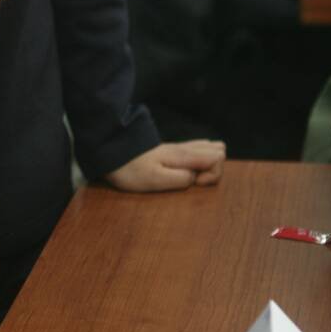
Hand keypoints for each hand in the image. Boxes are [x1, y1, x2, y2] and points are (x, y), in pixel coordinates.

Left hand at [104, 140, 225, 191]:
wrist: (112, 154)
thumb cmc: (131, 170)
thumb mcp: (155, 180)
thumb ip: (181, 178)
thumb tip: (195, 177)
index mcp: (183, 155)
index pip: (218, 157)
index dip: (212, 174)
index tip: (194, 183)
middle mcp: (185, 148)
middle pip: (218, 150)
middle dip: (213, 169)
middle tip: (193, 181)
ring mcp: (179, 148)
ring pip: (209, 148)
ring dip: (206, 165)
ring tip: (190, 177)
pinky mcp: (172, 151)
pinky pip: (197, 150)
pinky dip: (198, 161)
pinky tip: (186, 171)